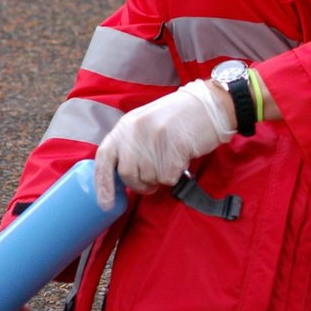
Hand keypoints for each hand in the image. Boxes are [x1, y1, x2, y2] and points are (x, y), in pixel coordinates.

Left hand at [94, 79, 234, 208]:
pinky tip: (181, 159)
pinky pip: (167, 178)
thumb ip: (130, 146)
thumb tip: (120, 176)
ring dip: (160, 177)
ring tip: (171, 160)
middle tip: (154, 179)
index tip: (106, 204)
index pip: (104, 157)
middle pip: (127, 174)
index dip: (102, 183)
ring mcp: (154, 139)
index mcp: (126, 125)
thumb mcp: (145, 125)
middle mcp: (136, 131)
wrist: (208, 106)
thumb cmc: (177, 118)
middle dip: (140, 183)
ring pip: (148, 178)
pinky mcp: (173, 148)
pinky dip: (175, 175)